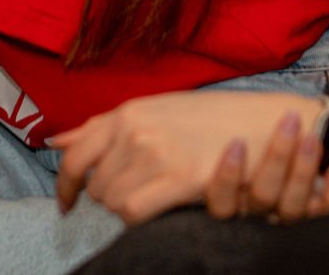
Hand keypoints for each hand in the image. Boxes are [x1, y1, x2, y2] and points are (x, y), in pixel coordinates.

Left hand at [52, 91, 315, 224]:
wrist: (272, 122)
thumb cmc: (217, 119)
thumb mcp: (158, 111)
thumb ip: (106, 127)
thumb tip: (56, 140)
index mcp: (129, 111)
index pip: (76, 153)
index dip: (65, 185)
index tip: (66, 203)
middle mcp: (135, 128)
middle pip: (97, 184)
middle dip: (110, 197)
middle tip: (140, 196)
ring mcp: (155, 151)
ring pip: (114, 201)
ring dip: (129, 208)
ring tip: (159, 199)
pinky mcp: (179, 176)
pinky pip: (134, 211)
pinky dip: (140, 218)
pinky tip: (162, 210)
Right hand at [204, 109, 328, 221]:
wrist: (293, 134)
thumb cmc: (251, 129)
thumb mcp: (227, 127)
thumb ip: (213, 128)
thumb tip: (190, 107)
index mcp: (230, 194)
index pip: (221, 203)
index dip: (228, 178)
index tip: (237, 142)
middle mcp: (257, 208)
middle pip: (262, 198)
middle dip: (277, 159)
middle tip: (290, 124)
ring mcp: (286, 211)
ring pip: (292, 207)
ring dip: (304, 170)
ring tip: (313, 138)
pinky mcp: (317, 211)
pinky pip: (327, 212)